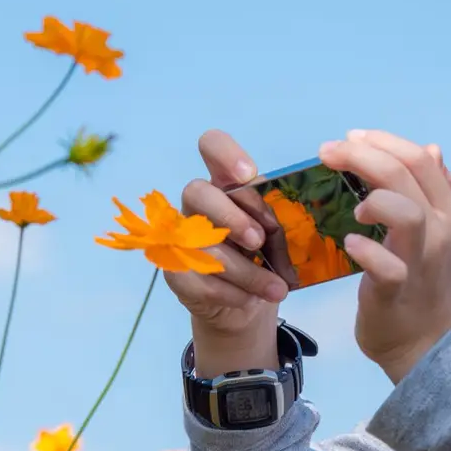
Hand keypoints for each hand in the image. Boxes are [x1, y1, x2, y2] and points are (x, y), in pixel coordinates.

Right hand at [168, 130, 289, 349]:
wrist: (244, 304)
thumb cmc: (262, 258)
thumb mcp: (276, 237)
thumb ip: (272, 223)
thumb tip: (269, 230)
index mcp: (225, 184)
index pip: (212, 146)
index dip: (226, 154)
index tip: (249, 175)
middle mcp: (197, 204)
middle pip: (196, 191)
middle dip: (231, 217)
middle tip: (258, 242)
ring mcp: (180, 237)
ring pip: (205, 246)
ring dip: (246, 271)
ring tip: (276, 289)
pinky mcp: (175, 272)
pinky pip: (200, 280)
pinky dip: (231, 293)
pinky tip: (249, 300)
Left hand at [318, 129, 450, 382]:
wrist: (427, 343)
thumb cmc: (426, 283)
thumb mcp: (441, 232)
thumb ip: (438, 190)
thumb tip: (433, 148)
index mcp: (447, 212)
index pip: (420, 159)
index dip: (383, 141)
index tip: (351, 138)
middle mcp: (441, 231)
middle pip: (407, 174)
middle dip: (362, 154)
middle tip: (328, 151)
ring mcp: (421, 261)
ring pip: (407, 214)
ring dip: (374, 198)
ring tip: (353, 206)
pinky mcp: (397, 290)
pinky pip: (386, 266)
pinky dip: (366, 251)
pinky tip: (350, 243)